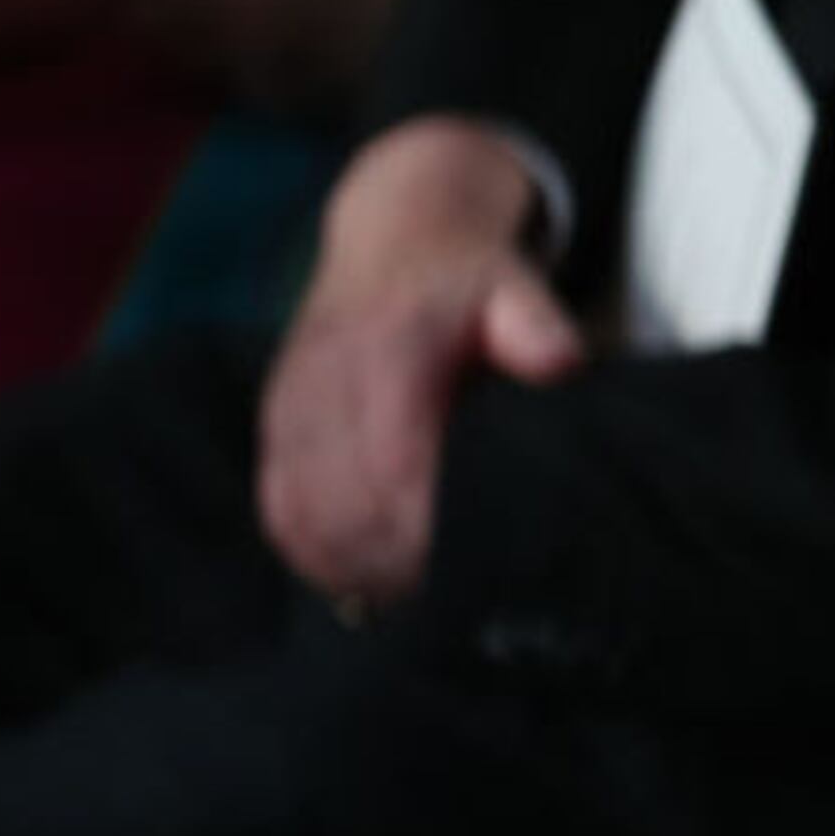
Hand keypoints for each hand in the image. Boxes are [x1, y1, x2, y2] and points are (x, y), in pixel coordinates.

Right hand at [258, 117, 585, 605]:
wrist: (393, 235)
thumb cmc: (466, 280)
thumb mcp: (514, 285)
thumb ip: (535, 325)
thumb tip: (560, 361)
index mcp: (389, 352)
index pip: (389, 464)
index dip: (415, 529)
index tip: (451, 570)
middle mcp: (328, 379)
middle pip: (341, 501)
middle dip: (383, 561)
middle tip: (430, 600)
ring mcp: (292, 402)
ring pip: (300, 508)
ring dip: (340, 563)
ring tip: (389, 597)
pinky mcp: (275, 420)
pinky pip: (275, 499)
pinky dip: (304, 546)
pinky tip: (340, 574)